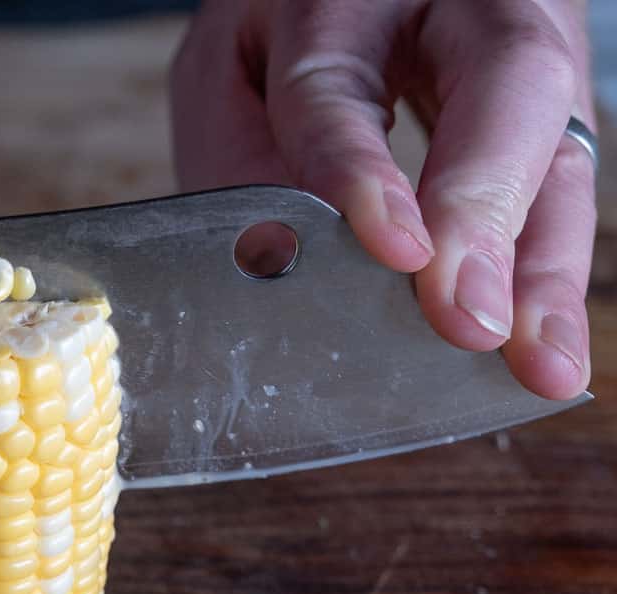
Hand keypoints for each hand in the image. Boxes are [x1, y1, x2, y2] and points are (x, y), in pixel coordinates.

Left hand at [171, 0, 595, 399]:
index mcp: (340, 3)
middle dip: (484, 225)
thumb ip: (243, 157)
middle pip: (500, 101)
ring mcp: (513, 62)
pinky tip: (543, 346)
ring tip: (541, 363)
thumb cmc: (281, 33)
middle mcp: (454, 14)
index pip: (342, 92)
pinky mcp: (540, 120)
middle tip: (472, 325)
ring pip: (549, 156)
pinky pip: (555, 196)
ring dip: (542, 275)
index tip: (395, 253)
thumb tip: (279, 271)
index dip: (363, 174)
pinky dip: (546, 279)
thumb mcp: (232, 73)